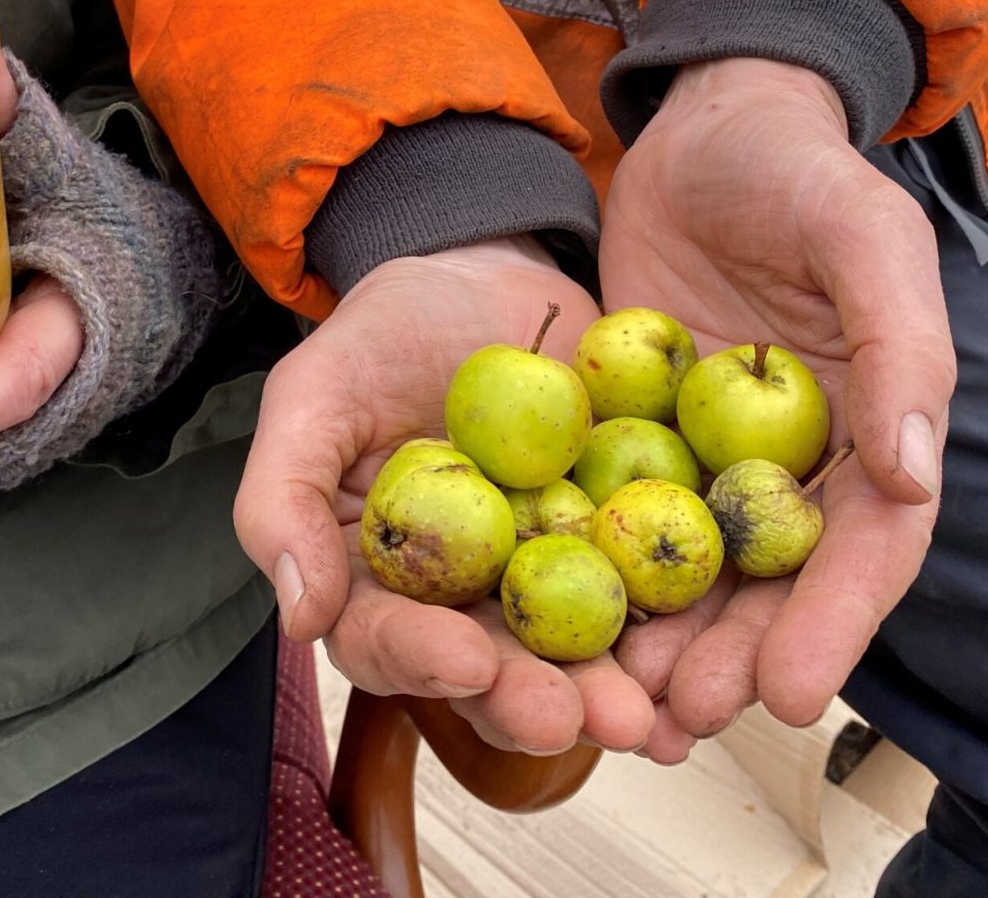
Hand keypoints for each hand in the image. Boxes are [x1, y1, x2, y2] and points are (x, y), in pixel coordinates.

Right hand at [234, 239, 656, 757]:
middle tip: (571, 716)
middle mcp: (461, 599)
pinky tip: (702, 663)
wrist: (485, 270)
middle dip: (529, 703)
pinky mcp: (617, 545)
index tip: (467, 659)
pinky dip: (675, 639)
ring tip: (643, 714)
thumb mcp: (315, 394)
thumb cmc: (383, 332)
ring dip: (606, 695)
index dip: (423, 660)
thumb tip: (300, 616)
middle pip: (488, 673)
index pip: (385, 640)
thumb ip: (284, 496)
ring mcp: (543, 577)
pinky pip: (648, 599)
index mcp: (376, 580)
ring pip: (571, 656)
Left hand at [598, 58, 953, 760]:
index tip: (794, 698)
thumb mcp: (864, 235)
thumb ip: (901, 348)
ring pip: (690, 567)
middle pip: (772, 583)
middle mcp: (796, 461)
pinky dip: (590, 568)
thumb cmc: (800, 169)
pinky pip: (611, 511)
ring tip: (612, 708)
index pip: (867, 548)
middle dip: (732, 660)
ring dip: (658, 642)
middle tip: (677, 721)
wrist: (703, 123)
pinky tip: (549, 621)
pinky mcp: (633, 435)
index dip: (835, 625)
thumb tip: (916, 477)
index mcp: (877, 432)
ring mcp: (709, 455)